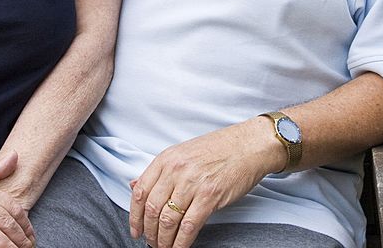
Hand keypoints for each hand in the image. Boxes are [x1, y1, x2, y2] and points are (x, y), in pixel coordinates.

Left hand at [128, 118, 282, 247]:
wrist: (247, 146)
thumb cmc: (217, 149)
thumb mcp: (182, 153)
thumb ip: (158, 171)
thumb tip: (135, 185)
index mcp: (166, 159)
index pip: (140, 191)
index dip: (135, 215)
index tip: (135, 229)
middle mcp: (176, 170)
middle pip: (152, 208)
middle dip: (149, 231)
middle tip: (151, 242)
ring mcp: (192, 184)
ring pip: (168, 220)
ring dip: (163, 239)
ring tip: (163, 247)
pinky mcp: (209, 197)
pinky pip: (189, 226)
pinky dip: (181, 242)